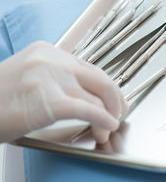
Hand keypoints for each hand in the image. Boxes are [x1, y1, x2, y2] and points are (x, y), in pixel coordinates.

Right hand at [0, 41, 127, 142]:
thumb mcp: (29, 76)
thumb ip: (57, 78)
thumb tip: (85, 94)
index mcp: (48, 51)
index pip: (90, 68)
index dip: (108, 86)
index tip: (115, 98)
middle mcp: (52, 60)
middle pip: (100, 79)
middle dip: (115, 99)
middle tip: (119, 112)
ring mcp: (50, 78)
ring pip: (95, 97)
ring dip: (107, 117)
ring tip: (105, 129)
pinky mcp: (49, 101)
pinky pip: (87, 109)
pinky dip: (102, 119)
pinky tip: (106, 126)